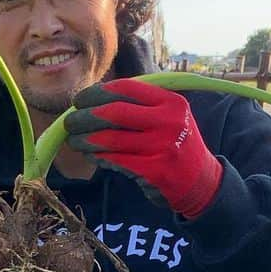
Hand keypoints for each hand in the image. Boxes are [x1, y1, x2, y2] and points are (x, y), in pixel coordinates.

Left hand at [66, 79, 222, 217]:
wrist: (200, 182)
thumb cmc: (175, 145)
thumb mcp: (169, 117)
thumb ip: (139, 106)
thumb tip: (92, 102)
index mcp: (170, 102)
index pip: (126, 89)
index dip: (96, 93)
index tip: (80, 99)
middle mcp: (169, 121)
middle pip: (114, 113)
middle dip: (85, 116)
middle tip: (69, 121)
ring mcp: (162, 147)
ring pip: (110, 139)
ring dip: (85, 140)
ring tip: (74, 140)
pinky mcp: (154, 171)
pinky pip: (115, 160)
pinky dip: (98, 157)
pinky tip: (90, 155)